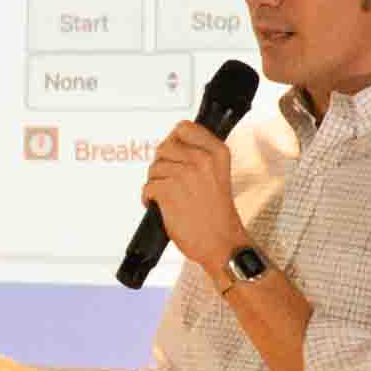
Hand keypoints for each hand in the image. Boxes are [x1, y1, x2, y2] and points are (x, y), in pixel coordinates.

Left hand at [143, 124, 250, 274]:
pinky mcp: (169, 192)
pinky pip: (147, 187)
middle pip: (164, 147)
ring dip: (156, 183)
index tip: (174, 153)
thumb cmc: (219, 215)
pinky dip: (148, 198)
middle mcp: (201, 159)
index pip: (184, 128)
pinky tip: (160, 206)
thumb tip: (172, 146)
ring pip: (154, 168)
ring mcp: (184, 175)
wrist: (222, 242)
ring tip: (167, 196)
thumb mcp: (218, 175)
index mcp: (217, 152)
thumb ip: (200, 157)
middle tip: (168, 179)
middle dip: (162, 163)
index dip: (174, 140)